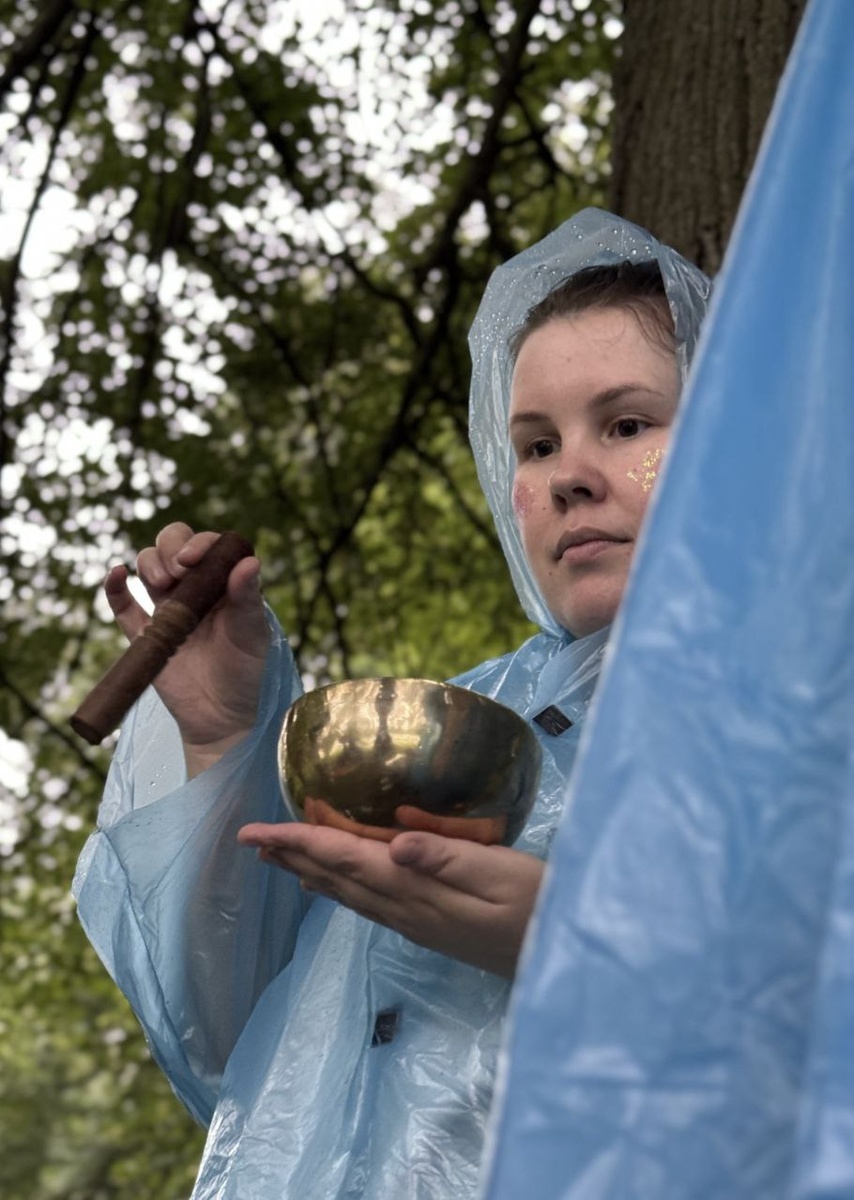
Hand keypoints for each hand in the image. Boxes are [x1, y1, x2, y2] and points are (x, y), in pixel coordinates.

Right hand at [105, 522, 270, 773]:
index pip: (208, 546)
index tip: (191, 561)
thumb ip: (248, 598)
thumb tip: (249, 560)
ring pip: (148, 566)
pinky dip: (115, 586)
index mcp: (224, 583)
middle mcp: (195, 589)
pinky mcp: (145, 633)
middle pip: (173, 546)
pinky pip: (123, 605)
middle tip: (177, 573)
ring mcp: (167, 608)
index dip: (197, 543)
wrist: (220, 718)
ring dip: (148, 562)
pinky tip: (118, 574)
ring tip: (161, 583)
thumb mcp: (253, 633)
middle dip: (169, 547)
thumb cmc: (245, 673)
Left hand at [237, 821, 544, 977]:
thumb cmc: (541, 904)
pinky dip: (341, 886)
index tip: (253, 832)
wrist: (561, 957)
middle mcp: (406, 909)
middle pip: (336, 877)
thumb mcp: (502, 873)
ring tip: (281, 856)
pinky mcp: (430, 927)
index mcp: (416, 889)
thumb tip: (394, 843)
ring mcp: (416, 923)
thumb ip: (449, 858)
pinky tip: (335, 882)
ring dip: (311, 870)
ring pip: (349, 893)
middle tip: (252, 839)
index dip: (296, 841)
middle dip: (292, 855)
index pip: (343, 858)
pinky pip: (368, 903)